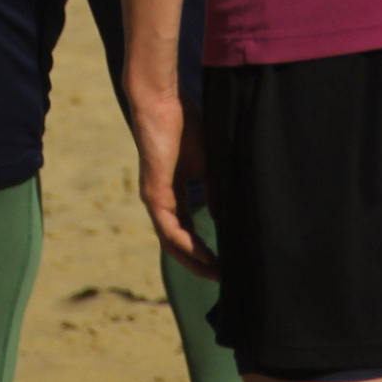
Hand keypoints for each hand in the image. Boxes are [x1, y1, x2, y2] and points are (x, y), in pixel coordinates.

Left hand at [125, 75, 216, 278]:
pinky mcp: (154, 193)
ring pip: (171, 242)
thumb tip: (227, 214)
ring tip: (217, 275)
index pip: (187, 231)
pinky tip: (204, 256)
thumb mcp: (206, 163)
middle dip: (200, 263)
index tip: (225, 264)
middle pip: (177, 244)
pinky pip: (169, 229)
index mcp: (173, 194)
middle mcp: (161, 201)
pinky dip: (186, 246)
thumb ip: (212, 188)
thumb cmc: (184, 124)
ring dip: (194, 261)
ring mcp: (155, 199)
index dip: (204, 250)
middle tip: (224, 280)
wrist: (162, 101)